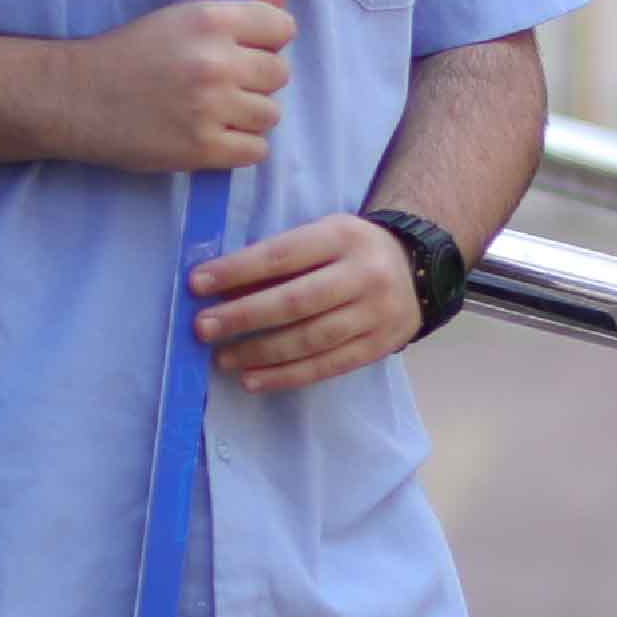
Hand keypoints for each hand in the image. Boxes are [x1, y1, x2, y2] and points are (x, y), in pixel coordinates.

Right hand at [76, 0, 294, 173]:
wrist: (75, 97)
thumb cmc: (131, 52)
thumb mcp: (183, 17)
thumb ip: (241, 6)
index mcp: (211, 19)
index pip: (282, 28)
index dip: (265, 41)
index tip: (239, 50)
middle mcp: (215, 61)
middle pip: (279, 74)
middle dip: (255, 80)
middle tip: (217, 83)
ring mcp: (210, 108)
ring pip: (271, 114)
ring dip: (247, 116)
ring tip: (210, 110)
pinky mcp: (203, 149)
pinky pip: (256, 151)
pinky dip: (238, 148)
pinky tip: (209, 135)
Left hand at [192, 212, 421, 392]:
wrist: (419, 268)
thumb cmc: (351, 251)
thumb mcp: (321, 236)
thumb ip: (278, 262)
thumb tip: (220, 290)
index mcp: (342, 236)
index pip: (281, 255)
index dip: (237, 270)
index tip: (197, 284)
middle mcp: (362, 275)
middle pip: (295, 301)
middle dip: (243, 316)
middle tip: (203, 328)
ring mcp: (374, 314)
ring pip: (310, 339)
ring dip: (260, 352)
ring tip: (223, 358)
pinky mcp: (378, 346)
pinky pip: (327, 366)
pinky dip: (286, 376)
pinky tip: (253, 379)